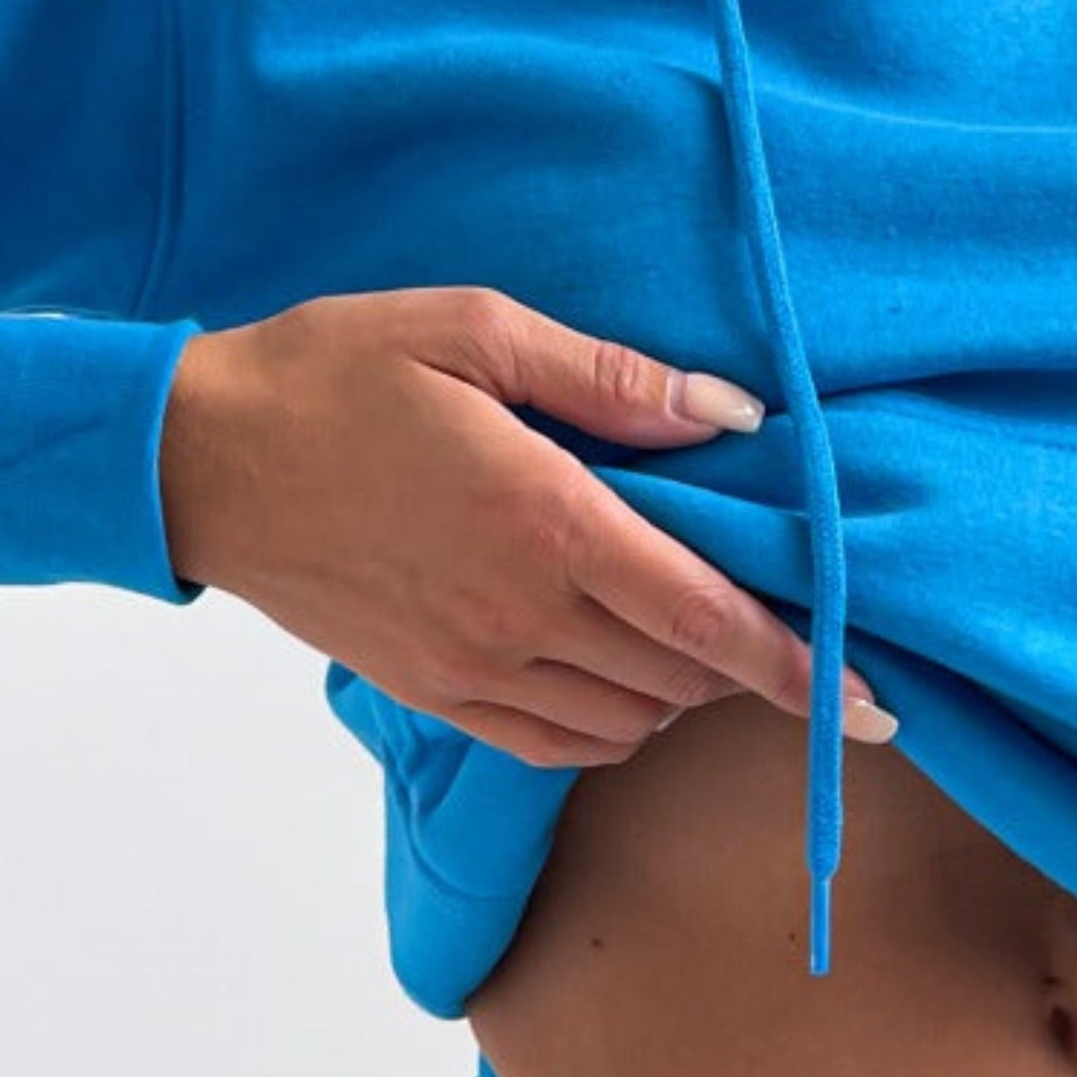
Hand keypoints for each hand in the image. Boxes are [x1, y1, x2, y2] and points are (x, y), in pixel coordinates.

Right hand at [155, 284, 899, 766]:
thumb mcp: (476, 331)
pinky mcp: (435, 695)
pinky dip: (613, 724)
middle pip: (682, 678)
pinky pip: (558, 745)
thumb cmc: (337, 373)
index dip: (802, 668)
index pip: (707, 621)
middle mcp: (518, 614)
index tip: (874, 705)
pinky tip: (617, 670)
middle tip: (773, 620)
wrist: (202, 460)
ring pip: (628, 723)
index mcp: (545, 522)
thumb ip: (613, 379)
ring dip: (680, 691)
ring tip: (686, 630)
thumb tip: (735, 414)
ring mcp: (473, 668)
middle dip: (746, 666)